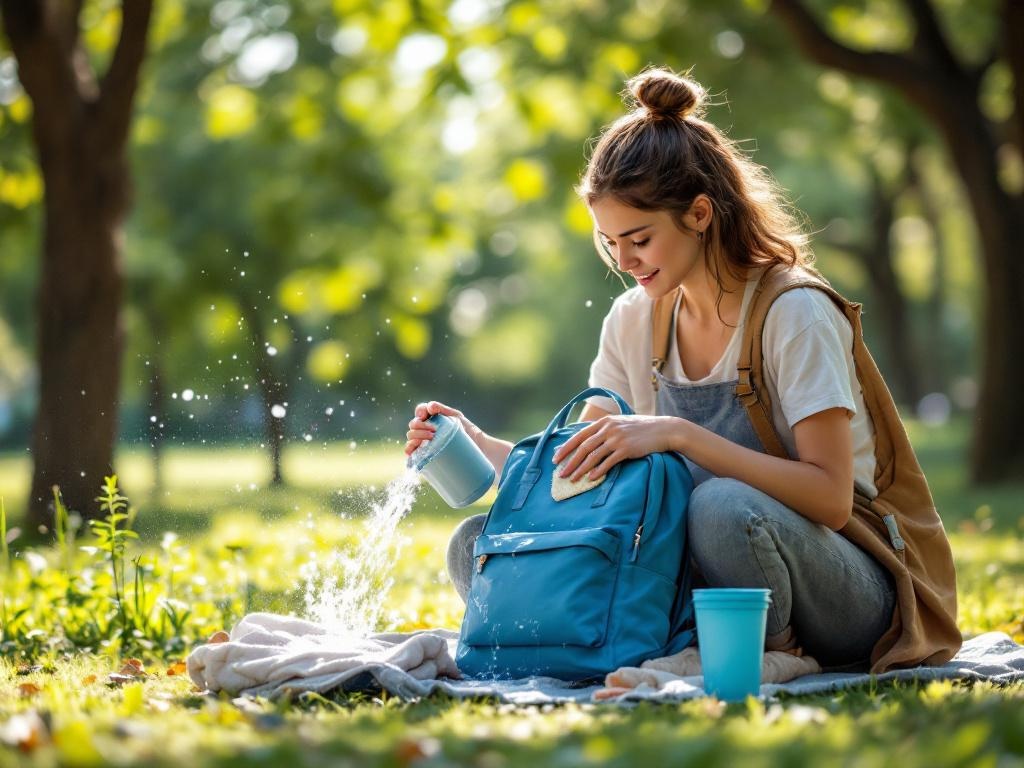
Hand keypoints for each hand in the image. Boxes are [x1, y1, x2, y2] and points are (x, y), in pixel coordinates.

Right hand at [404, 401, 482, 455]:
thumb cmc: (467, 431)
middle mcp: (425, 430)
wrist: (478, 448)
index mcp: (431, 419)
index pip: (419, 411)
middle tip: (433, 430)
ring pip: (411, 439)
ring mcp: (424, 444)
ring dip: (416, 436)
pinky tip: (412, 452)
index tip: (425, 415)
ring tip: (431, 438)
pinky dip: (409, 452)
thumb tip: (430, 407)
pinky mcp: (425, 457)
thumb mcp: (456, 417)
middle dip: (420, 426)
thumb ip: (443, 409)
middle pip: (413, 426)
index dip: (419, 411)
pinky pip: (412, 455)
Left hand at [550, 415, 682, 481]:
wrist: (663, 429)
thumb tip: (588, 442)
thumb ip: (604, 430)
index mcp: (604, 422)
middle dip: (570, 462)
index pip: (579, 435)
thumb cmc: (640, 429)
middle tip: (560, 474)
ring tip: (572, 479)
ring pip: (593, 456)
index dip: (566, 448)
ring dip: (580, 469)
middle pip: (583, 447)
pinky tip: (591, 478)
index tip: (556, 459)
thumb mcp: (620, 423)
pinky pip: (608, 462)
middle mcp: (608, 428)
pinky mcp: (626, 449)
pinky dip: (598, 471)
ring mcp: (617, 438)